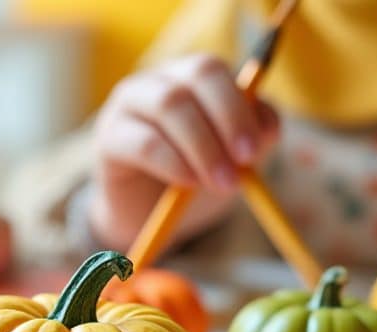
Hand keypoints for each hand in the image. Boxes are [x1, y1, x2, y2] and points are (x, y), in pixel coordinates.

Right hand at [89, 54, 279, 252]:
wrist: (145, 216)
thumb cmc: (191, 179)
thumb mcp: (231, 159)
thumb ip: (254, 138)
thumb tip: (268, 129)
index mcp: (189, 78)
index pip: (215, 70)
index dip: (239, 105)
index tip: (256, 149)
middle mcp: (158, 81)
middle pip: (197, 74)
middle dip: (228, 116)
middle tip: (244, 162)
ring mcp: (127, 105)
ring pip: (169, 105)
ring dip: (203, 146)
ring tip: (221, 182)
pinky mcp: (109, 139)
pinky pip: (143, 143)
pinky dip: (173, 163)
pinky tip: (187, 183)